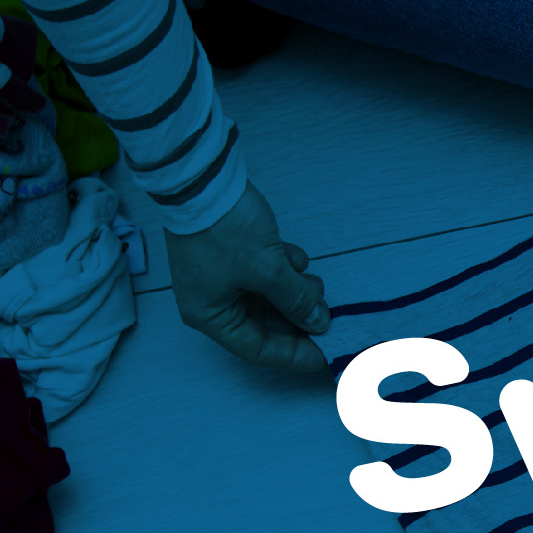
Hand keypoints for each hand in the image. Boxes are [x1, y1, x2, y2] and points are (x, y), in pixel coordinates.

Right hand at [164, 183, 330, 374]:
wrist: (204, 178)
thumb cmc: (224, 227)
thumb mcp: (268, 270)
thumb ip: (296, 300)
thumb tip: (318, 322)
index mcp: (209, 314)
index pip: (257, 349)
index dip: (294, 354)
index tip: (325, 354)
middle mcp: (211, 300)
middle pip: (263, 323)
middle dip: (298, 317)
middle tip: (328, 314)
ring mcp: (219, 276)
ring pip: (267, 297)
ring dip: (294, 291)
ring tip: (313, 282)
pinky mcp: (229, 254)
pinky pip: (262, 273)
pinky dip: (283, 269)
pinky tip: (297, 259)